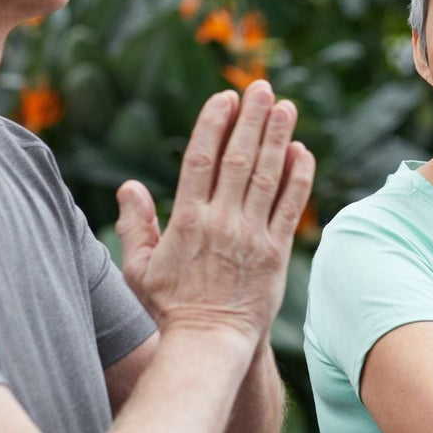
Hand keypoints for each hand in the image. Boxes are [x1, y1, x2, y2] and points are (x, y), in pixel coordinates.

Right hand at [114, 81, 314, 339]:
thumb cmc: (169, 308)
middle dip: (251, 119)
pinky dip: (298, 178)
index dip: (214, 124)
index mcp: (187, 220)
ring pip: (267, 176)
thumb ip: (136, 225)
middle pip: (238, 159)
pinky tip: (302, 151)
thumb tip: (129, 186)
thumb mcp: (139, 268)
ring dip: (278, 138)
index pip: (201, 159)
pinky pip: (289, 208)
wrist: (209, 344)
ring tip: (287, 107)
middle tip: (262, 87)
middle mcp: (221, 222)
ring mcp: (252, 236)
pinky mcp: (276, 252)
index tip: (224, 98)